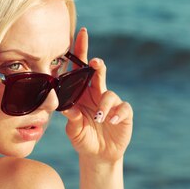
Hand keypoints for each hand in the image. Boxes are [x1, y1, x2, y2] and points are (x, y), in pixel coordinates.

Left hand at [61, 27, 132, 164]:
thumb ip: (71, 118)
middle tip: (95, 63)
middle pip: (97, 73)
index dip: (81, 50)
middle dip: (97, 66)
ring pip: (109, 93)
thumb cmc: (83, 138)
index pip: (80, 69)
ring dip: (104, 104)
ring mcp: (112, 102)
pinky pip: (123, 108)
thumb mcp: (73, 129)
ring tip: (100, 118)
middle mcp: (97, 93)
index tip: (81, 33)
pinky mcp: (124, 113)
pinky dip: (116, 113)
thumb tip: (65, 107)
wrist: (98, 155)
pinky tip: (111, 120)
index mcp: (81, 93)